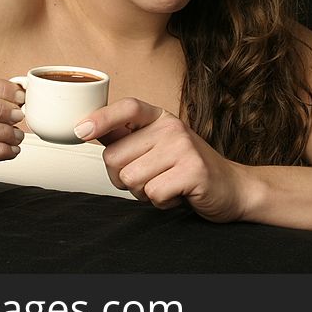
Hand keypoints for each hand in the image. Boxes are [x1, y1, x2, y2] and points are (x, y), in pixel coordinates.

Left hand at [75, 98, 248, 222]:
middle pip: (115, 157)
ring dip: (143, 193)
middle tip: (150, 178)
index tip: (79, 131)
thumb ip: (127, 138)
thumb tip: (86, 129)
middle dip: (123, 178)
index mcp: (160, 117)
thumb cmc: (187, 169)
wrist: (232, 188)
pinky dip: (161, 203)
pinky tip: (177, 195)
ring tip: (165, 185)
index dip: (101, 118)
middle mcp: (172, 127)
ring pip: (131, 179)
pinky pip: (152, 193)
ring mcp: (184, 147)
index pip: (128, 108)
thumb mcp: (157, 146)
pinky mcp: (193, 171)